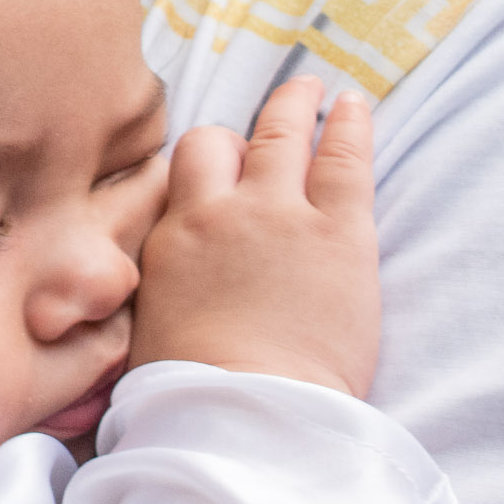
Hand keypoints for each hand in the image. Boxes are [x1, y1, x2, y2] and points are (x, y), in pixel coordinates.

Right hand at [130, 76, 379, 398]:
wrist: (247, 415)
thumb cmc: (193, 394)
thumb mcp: (149, 331)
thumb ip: (161, 290)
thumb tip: (163, 289)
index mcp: (171, 239)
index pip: (180, 173)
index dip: (203, 166)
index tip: (220, 169)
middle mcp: (219, 213)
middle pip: (221, 143)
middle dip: (246, 129)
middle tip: (270, 111)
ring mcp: (280, 216)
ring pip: (282, 135)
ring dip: (296, 106)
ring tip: (312, 87)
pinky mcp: (339, 233)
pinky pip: (345, 159)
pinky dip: (350, 126)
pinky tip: (354, 106)